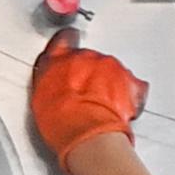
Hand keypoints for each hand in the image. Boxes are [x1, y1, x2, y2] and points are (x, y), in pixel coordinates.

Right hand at [29, 38, 143, 159]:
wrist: (89, 136)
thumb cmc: (63, 123)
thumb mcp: (41, 99)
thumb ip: (50, 81)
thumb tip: (53, 83)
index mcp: (61, 58)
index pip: (65, 38)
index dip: (68, 43)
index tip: (70, 47)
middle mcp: (87, 57)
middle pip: (90, 58)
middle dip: (89, 73)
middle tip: (84, 94)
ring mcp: (110, 67)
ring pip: (112, 70)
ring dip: (108, 84)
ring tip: (101, 107)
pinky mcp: (130, 81)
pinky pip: (133, 84)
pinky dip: (129, 94)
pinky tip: (120, 109)